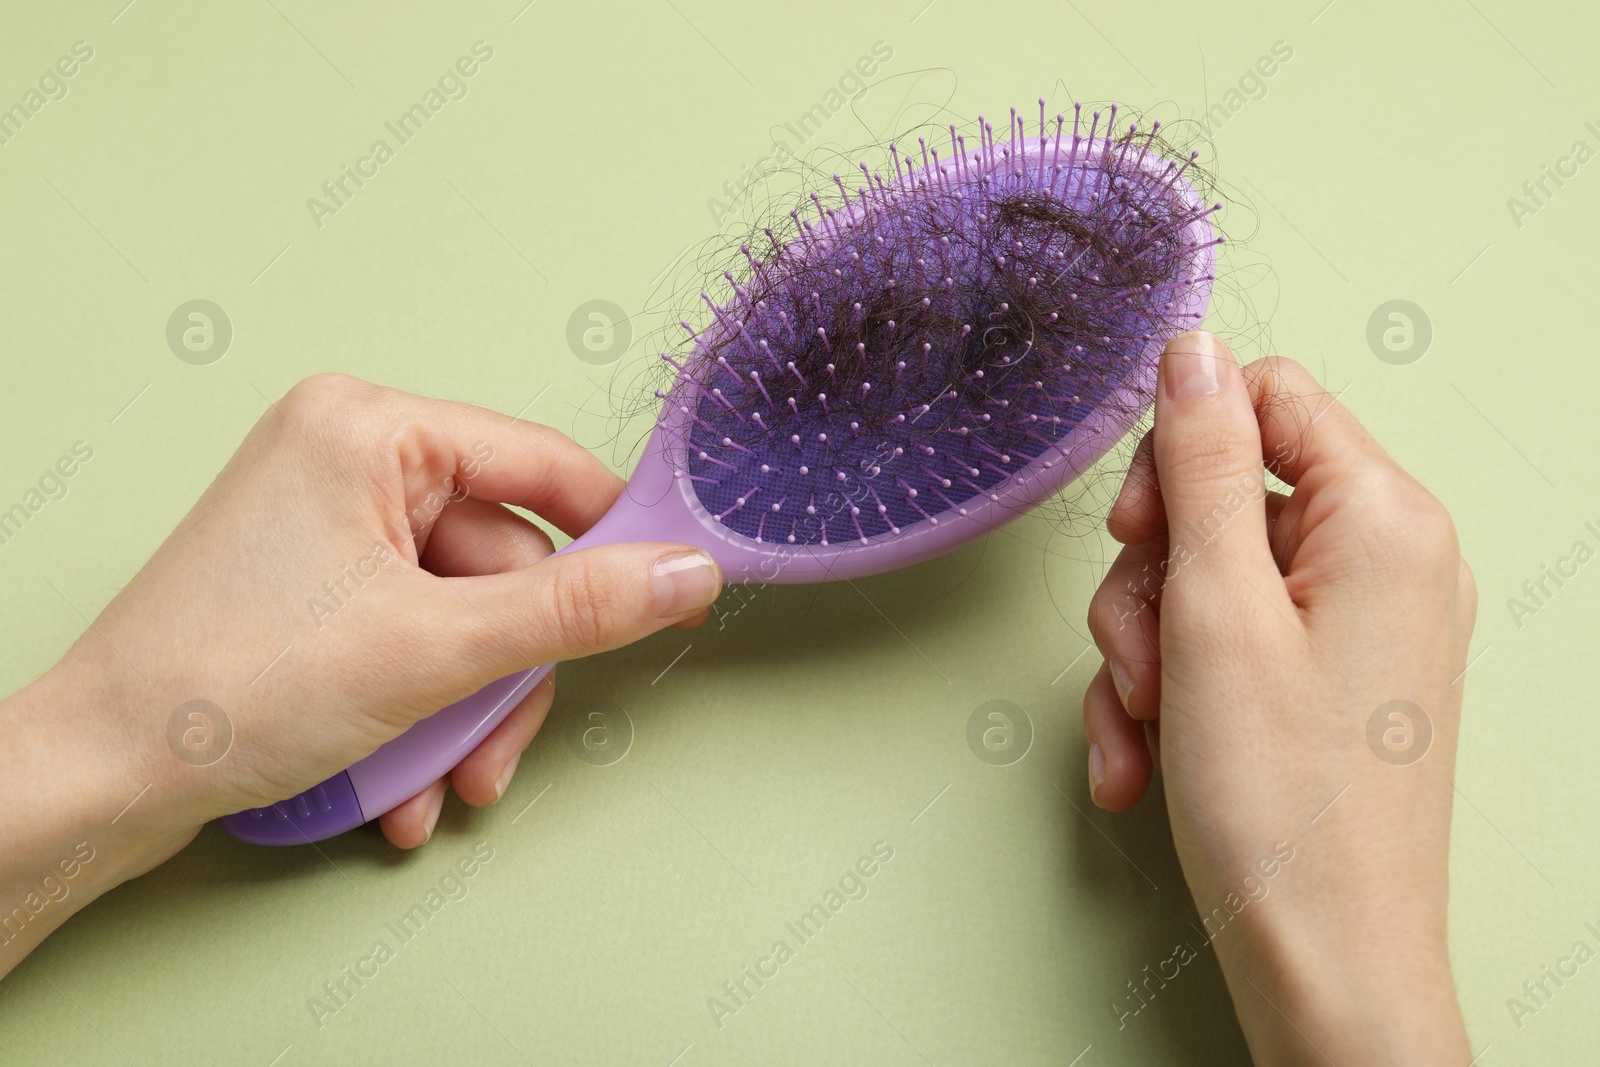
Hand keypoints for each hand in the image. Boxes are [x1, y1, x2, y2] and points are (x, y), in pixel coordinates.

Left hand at [0, 374, 721, 976]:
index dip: (613, 540)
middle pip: (504, 563)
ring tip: (438, 785)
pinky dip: (422, 715)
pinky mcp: (315, 589)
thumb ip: (575, 610)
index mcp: (370, 427)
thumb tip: (686, 572)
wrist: (96, 781)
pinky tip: (399, 783)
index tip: (667, 601)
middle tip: (494, 752)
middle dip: (507, 677)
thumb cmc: (227, 687)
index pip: (542, 466)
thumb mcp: (434, 648)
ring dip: (466, 715)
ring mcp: (328, 527)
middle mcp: (349, 460)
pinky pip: (414, 639)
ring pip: (464, 619)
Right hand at [1082, 333, 1475, 1062]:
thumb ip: (1202, 462)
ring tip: (1142, 723)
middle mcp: (1390, 560)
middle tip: (1138, 653)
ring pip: (1211, 574)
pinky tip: (1147, 756)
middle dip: (1151, 574)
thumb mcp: (1215, 608)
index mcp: (1385, 519)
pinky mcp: (1333, 678)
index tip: (1135, 529)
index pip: (1267, 397)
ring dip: (1148, 645)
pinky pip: (1230, 640)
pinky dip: (1176, 688)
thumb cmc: (1283, 803)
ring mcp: (1363, 624)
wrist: (1325, 958)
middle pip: (1228, 494)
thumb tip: (1192, 347)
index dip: (1179, 452)